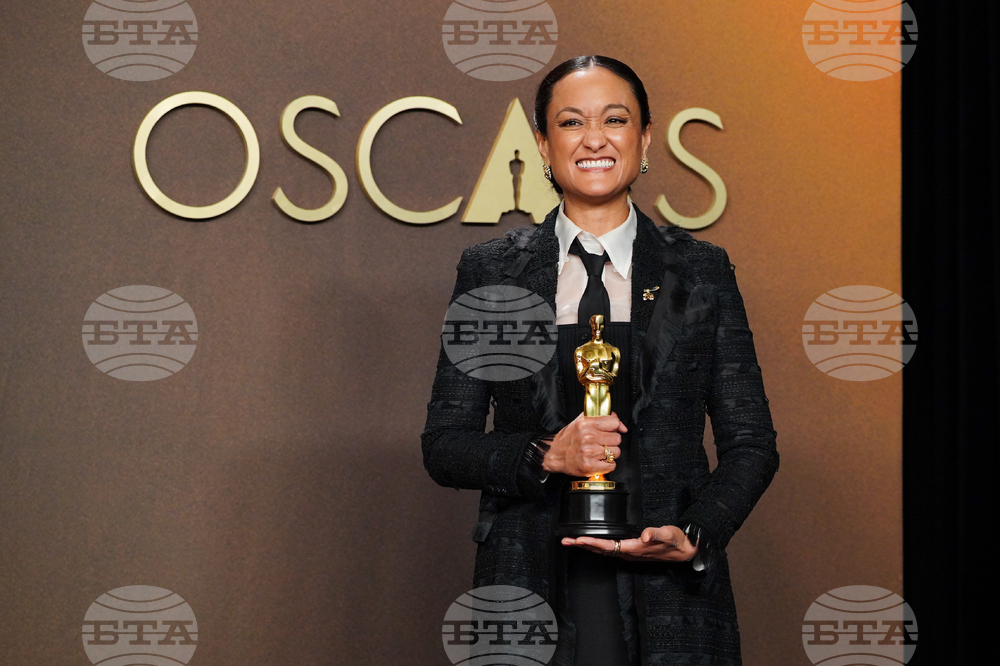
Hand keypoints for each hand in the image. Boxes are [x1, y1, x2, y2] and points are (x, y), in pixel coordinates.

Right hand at [542, 412, 626, 476]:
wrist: (554, 455)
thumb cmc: (568, 438)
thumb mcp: (581, 421)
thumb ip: (602, 418)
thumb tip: (622, 426)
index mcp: (586, 424)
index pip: (614, 422)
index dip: (614, 427)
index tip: (610, 431)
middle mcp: (588, 437)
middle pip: (617, 439)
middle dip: (611, 442)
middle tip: (601, 443)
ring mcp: (589, 452)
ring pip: (616, 452)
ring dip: (610, 454)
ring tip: (598, 452)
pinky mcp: (590, 466)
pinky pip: (612, 465)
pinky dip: (607, 465)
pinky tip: (598, 461)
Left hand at [561, 526, 697, 562]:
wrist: (684, 550)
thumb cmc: (676, 541)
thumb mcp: (668, 535)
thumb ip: (657, 534)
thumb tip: (645, 536)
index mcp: (634, 549)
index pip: (608, 546)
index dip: (592, 542)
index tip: (578, 539)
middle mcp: (628, 553)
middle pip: (600, 550)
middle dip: (582, 545)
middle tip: (565, 540)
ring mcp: (628, 553)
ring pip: (603, 550)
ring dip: (586, 546)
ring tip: (571, 541)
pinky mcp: (630, 551)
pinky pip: (609, 549)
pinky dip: (596, 545)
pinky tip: (589, 542)